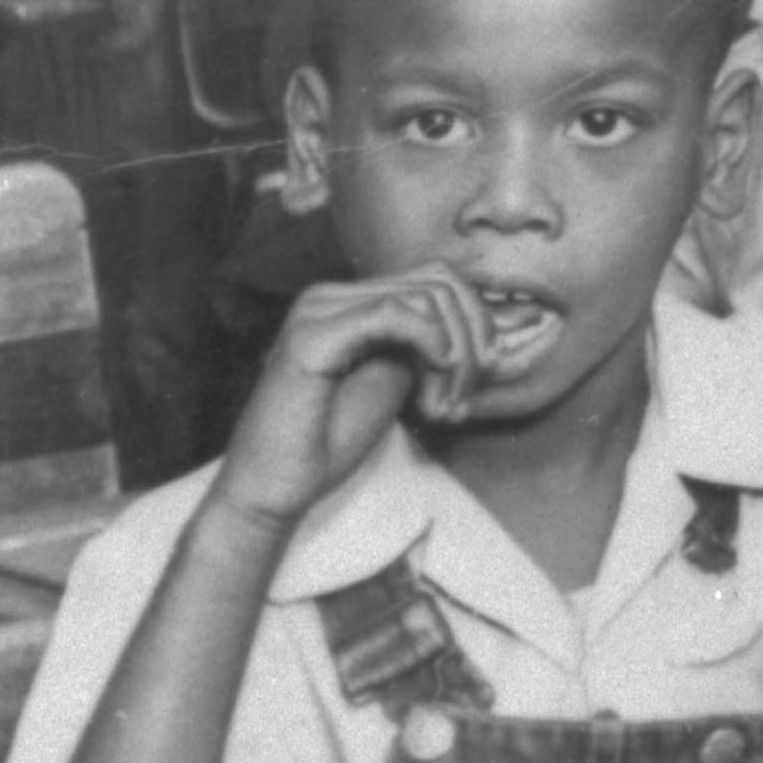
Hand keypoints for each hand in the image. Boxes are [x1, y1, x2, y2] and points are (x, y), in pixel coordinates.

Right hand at [223, 270, 506, 521]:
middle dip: (472, 340)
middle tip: (464, 400)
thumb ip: (431, 348)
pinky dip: (430, 343)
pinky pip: (393, 315)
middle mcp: (331, 296)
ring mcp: (316, 311)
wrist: (274, 483)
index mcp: (351, 301)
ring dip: (455, 356)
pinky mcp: (310, 337)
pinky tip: (436, 376)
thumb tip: (489, 332)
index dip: (477, 324)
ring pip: (426, 297)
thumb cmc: (329, 437)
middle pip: (440, 283)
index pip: (438, 280)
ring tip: (444, 408)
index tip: (484, 377)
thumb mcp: (398, 380)